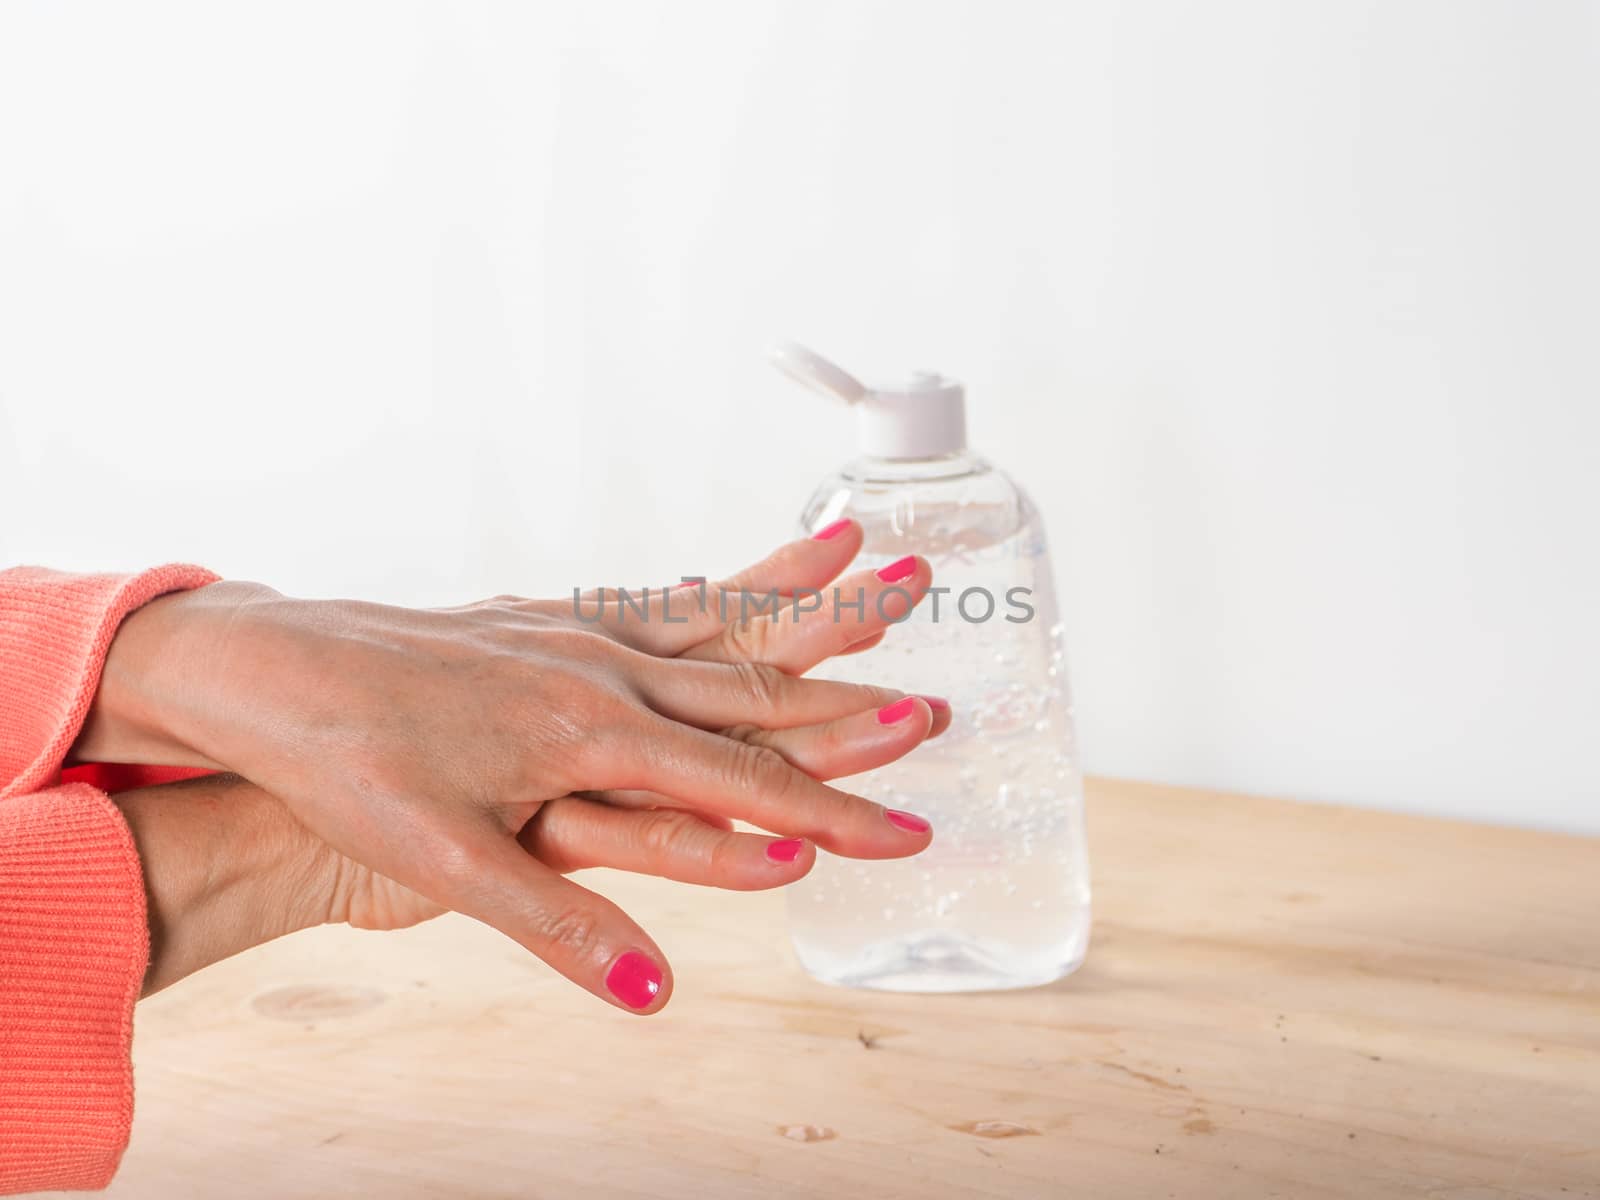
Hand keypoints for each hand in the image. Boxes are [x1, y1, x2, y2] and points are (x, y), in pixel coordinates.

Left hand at [81, 526, 946, 1012]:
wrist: (270, 667)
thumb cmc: (348, 760)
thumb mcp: (445, 859)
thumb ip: (562, 924)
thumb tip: (658, 995)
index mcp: (592, 727)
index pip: (743, 783)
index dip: (835, 813)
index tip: (912, 831)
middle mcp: (602, 668)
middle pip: (757, 687)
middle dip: (858, 703)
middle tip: (943, 699)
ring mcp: (578, 631)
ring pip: (722, 623)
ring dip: (810, 603)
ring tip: (880, 559)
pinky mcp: (549, 615)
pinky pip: (664, 601)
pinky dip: (726, 588)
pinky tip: (743, 582)